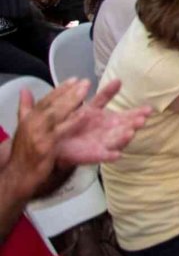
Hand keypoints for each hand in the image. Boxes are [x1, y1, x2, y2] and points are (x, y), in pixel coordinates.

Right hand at [6, 80, 90, 198]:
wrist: (16, 176)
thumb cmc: (22, 152)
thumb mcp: (23, 128)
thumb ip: (26, 108)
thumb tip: (24, 90)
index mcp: (29, 118)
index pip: (45, 100)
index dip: (60, 89)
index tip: (74, 79)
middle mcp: (32, 124)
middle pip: (52, 104)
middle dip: (69, 91)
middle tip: (85, 81)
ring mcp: (38, 135)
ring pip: (56, 114)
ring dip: (71, 100)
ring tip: (86, 89)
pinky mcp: (45, 146)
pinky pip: (61, 131)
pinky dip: (72, 121)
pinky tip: (84, 113)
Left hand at [55, 79, 150, 168]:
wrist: (60, 140)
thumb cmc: (79, 122)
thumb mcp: (93, 106)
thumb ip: (106, 95)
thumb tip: (119, 79)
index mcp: (113, 121)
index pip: (129, 116)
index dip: (139, 113)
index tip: (149, 109)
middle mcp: (111, 133)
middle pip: (126, 128)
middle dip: (134, 125)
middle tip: (142, 120)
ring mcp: (103, 145)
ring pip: (117, 141)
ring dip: (124, 138)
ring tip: (131, 133)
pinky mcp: (92, 156)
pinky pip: (102, 156)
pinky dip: (110, 156)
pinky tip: (117, 155)